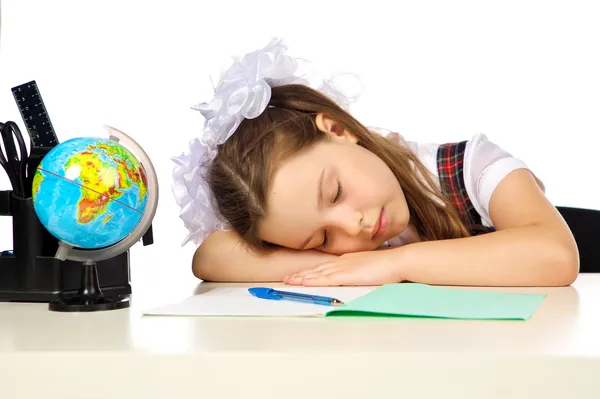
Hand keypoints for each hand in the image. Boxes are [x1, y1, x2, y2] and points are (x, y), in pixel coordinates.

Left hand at [283, 249, 403, 285]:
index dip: (312, 271)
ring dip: (303, 278)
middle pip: (318, 269)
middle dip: (301, 274)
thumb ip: (361, 272)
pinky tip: (304, 282)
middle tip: (287, 278)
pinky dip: (313, 280)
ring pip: (318, 273)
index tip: (301, 275)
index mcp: (348, 260)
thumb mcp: (370, 268)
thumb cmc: (388, 266)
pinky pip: (326, 278)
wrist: (397, 261)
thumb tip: (357, 277)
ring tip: (289, 281)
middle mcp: (342, 262)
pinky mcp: (347, 275)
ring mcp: (344, 268)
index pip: (325, 267)